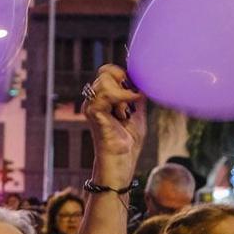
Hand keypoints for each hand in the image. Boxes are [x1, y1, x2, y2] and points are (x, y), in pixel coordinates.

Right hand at [81, 63, 142, 188]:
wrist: (122, 161)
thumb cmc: (128, 142)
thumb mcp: (137, 113)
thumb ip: (136, 95)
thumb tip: (142, 79)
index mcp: (102, 98)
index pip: (106, 72)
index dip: (122, 74)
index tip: (134, 89)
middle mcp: (93, 100)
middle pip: (105, 72)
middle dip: (123, 83)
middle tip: (130, 103)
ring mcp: (91, 106)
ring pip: (105, 80)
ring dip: (122, 93)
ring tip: (125, 112)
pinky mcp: (93, 113)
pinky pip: (106, 94)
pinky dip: (122, 98)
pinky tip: (126, 112)